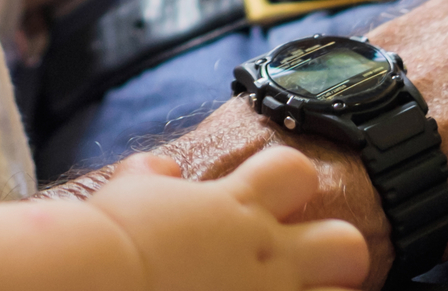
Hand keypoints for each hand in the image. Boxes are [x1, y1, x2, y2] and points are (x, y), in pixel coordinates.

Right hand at [87, 149, 367, 290]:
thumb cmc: (112, 235)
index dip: (289, 180)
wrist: (100, 281)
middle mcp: (265, 257)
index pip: (298, 170)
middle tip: (303, 263)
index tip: (272, 196)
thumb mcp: (132, 189)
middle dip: (333, 253)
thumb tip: (165, 168)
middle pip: (347, 245)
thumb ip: (153, 174)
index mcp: (237, 209)